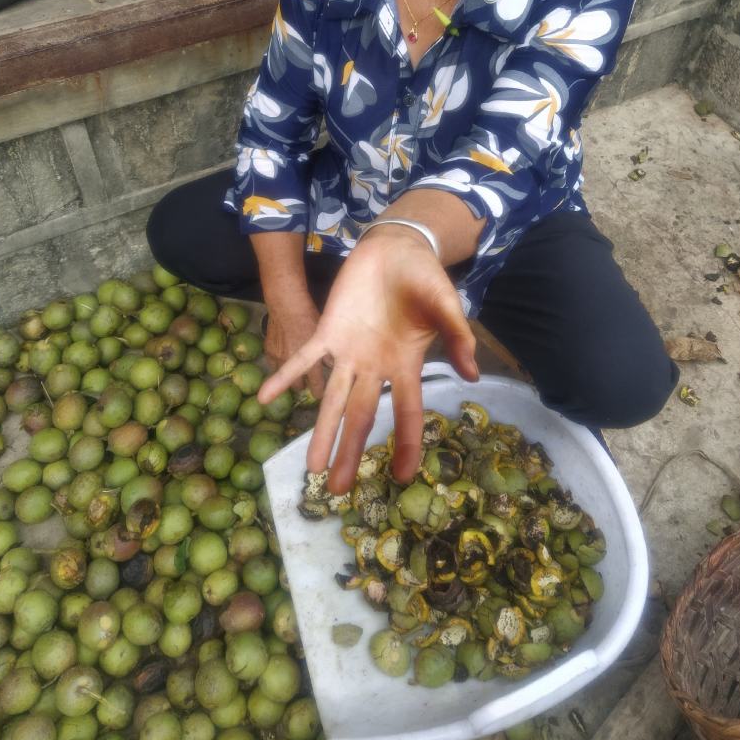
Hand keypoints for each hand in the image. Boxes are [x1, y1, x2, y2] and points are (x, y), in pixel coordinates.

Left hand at [258, 229, 478, 492]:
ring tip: (311, 467)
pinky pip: (304, 358)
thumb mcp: (447, 305)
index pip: (406, 412)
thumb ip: (458, 337)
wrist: (396, 248)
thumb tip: (473, 374)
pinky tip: (265, 398)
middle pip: (361, 417)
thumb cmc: (425, 279)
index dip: (405, 444)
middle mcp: (375, 368)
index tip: (401, 477)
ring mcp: (349, 352)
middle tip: (338, 490)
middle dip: (351, 452)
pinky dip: (285, 376)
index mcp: (406, 365)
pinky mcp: (328, 330)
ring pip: (332, 399)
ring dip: (321, 431)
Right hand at [263, 295, 325, 398]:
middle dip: (304, 386)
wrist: (286, 306)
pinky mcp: (269, 352)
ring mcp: (279, 360)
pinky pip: (274, 366)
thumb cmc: (309, 317)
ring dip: (291, 378)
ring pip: (285, 378)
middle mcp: (295, 367)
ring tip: (296, 376)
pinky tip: (284, 361)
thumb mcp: (325, 335)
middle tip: (308, 384)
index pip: (316, 385)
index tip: (320, 394)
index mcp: (311, 364)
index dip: (318, 391)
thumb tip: (336, 365)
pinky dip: (279, 365)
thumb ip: (329, 353)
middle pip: (299, 386)